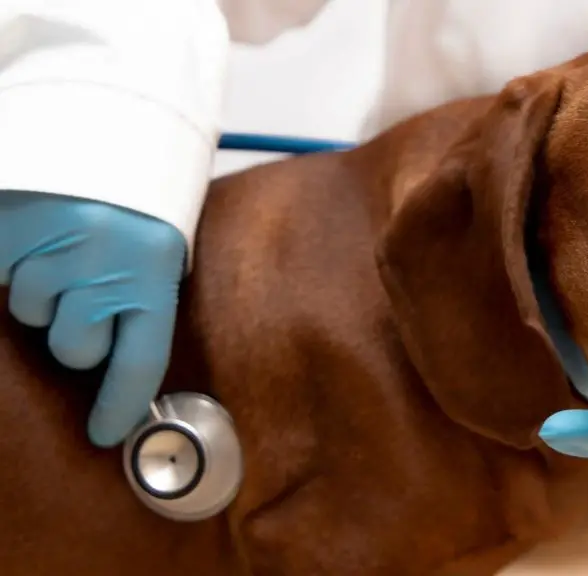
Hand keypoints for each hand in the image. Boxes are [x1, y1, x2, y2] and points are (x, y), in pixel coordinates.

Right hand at [0, 191, 185, 446]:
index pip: (139, 361)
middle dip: (79, 331)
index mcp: (156, 266)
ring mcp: (51, 245)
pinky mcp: (8, 229)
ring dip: (46, 290)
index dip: (119, 403)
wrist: (108, 109)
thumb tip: (118, 363)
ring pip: (35, 311)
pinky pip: (4, 273)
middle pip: (77, 347)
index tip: (104, 432)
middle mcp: (105, 261)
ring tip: (65, 244)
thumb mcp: (161, 239)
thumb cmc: (140, 186)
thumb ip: (143, 294)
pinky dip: (14, 262)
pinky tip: (35, 234)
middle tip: (87, 288)